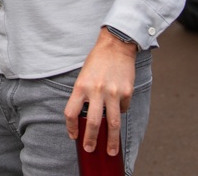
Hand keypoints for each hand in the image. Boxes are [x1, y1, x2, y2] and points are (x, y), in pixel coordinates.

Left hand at [63, 27, 137, 156]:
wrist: (116, 46)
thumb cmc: (97, 62)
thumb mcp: (83, 77)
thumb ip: (83, 96)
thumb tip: (85, 119)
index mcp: (81, 86)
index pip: (71, 113)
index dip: (71, 127)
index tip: (73, 136)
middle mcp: (96, 91)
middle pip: (92, 123)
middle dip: (91, 140)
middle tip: (90, 149)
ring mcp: (112, 93)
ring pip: (112, 123)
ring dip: (111, 140)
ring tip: (111, 151)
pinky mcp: (126, 92)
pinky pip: (123, 109)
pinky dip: (120, 112)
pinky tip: (118, 109)